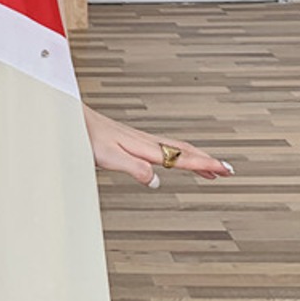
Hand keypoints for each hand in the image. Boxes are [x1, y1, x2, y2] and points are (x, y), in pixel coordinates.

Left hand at [83, 105, 235, 188]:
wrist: (72, 119)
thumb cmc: (87, 137)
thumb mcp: (110, 158)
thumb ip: (134, 169)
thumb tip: (156, 181)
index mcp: (145, 147)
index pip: (181, 157)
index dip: (204, 164)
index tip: (225, 170)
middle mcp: (146, 141)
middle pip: (184, 151)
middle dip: (207, 161)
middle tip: (227, 171)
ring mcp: (140, 139)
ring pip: (176, 148)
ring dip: (196, 158)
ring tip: (209, 168)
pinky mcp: (131, 139)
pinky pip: (164, 147)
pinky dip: (178, 154)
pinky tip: (174, 159)